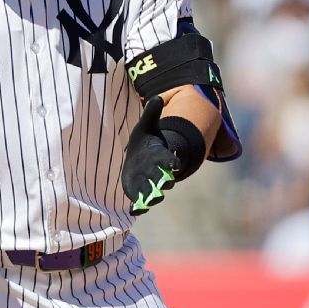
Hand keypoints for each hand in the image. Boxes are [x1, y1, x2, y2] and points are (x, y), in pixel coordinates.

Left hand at [121, 96, 180, 214]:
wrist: (139, 159)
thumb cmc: (144, 142)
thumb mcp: (145, 127)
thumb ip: (151, 114)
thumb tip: (156, 97)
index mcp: (160, 156)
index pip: (168, 159)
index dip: (171, 161)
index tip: (174, 164)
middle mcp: (156, 172)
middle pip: (162, 177)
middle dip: (165, 180)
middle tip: (168, 183)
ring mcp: (148, 183)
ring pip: (153, 192)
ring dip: (153, 196)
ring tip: (151, 201)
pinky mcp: (138, 192)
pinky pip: (140, 202)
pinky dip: (139, 207)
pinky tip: (134, 211)